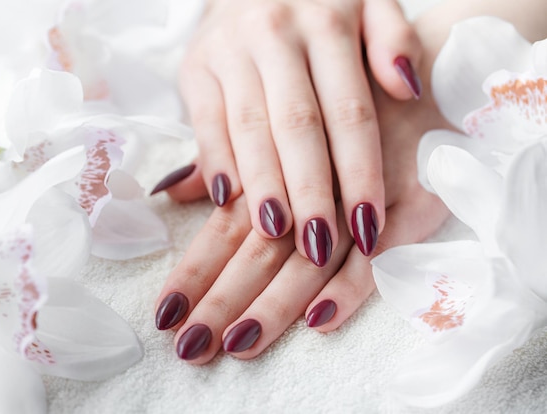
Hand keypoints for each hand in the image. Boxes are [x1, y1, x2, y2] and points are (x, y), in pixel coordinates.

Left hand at [154, 60, 451, 362]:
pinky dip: (351, 285)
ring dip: (276, 301)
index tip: (165, 312)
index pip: (225, 223)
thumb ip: (225, 154)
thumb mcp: (276, 115)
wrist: (433, 70)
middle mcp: (312, 176)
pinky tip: (319, 320)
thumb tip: (174, 190)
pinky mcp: (411, 203)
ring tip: (241, 343)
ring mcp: (362, 193)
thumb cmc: (343, 100)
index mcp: (274, 151)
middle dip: (223, 298)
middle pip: (260, 244)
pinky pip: (380, 251)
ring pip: (311, 256)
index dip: (194, 269)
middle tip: (191, 347)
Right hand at [158, 0, 422, 266]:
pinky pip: (204, 120)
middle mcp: (276, 34)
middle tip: (318, 247)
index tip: (370, 227)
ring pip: (249, 127)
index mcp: (329, 23)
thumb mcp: (369, 4)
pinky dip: (215, 161)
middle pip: (297, 125)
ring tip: (274, 233)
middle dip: (310, 190)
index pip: (350, 110)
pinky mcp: (194, 67)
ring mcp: (230, 50)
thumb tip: (407, 89)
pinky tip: (225, 201)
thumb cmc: (320, 5)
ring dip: (261, 184)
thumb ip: (394, 40)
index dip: (361, 172)